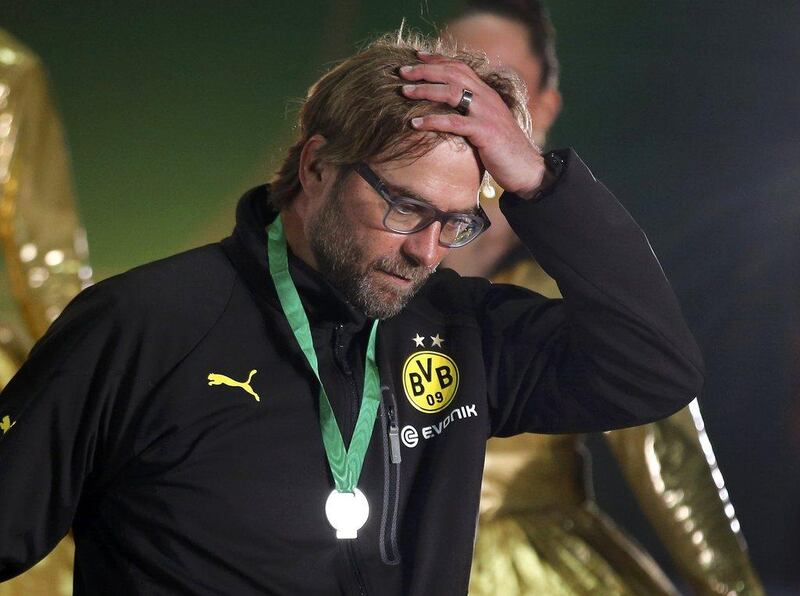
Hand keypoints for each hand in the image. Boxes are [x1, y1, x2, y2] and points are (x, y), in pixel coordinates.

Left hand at [400, 52, 546, 198]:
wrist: (526, 167)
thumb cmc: (503, 149)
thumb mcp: (488, 124)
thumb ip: (472, 113)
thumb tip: (451, 111)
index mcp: (487, 93)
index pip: (460, 67)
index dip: (437, 60)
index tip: (416, 57)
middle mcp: (486, 97)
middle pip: (452, 73)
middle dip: (425, 70)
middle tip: (402, 72)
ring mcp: (486, 113)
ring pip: (451, 92)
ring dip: (425, 90)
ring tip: (404, 92)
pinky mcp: (484, 132)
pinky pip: (453, 122)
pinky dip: (432, 120)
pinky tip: (414, 123)